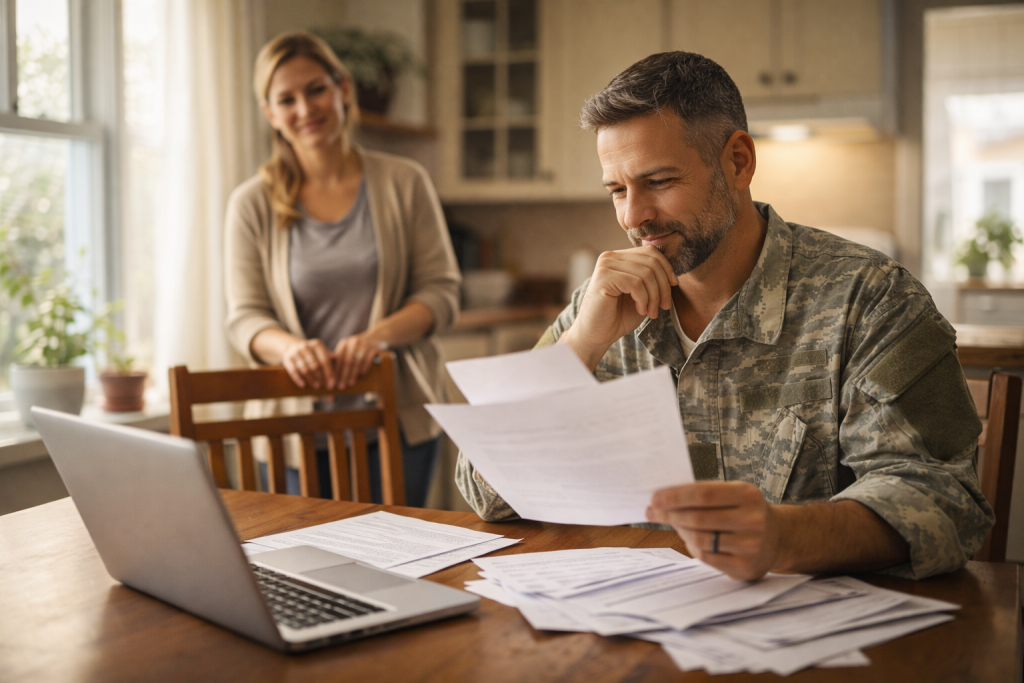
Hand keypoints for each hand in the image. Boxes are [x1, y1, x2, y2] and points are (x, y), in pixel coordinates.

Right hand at [281, 338, 334, 388]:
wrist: (292, 346)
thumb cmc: (313, 354)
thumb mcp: (323, 354)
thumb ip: (332, 364)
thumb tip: (341, 381)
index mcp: (317, 345)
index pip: (325, 360)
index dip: (329, 373)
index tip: (332, 384)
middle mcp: (306, 346)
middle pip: (315, 365)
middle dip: (321, 377)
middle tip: (325, 387)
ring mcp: (295, 352)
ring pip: (304, 368)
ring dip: (311, 379)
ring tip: (317, 387)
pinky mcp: (287, 358)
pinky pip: (293, 370)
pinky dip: (298, 379)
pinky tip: (303, 385)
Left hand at [333, 334, 384, 389]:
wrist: (375, 338)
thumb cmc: (357, 349)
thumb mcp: (348, 350)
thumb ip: (340, 360)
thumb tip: (332, 378)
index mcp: (344, 343)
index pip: (338, 358)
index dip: (335, 371)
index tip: (333, 382)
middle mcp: (354, 342)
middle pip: (347, 361)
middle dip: (343, 375)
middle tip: (341, 386)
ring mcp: (365, 344)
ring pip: (357, 361)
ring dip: (353, 374)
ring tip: (350, 384)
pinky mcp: (375, 348)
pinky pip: (368, 360)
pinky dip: (364, 368)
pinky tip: (361, 376)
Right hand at [561, 246, 676, 369]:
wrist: (596, 335)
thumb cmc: (618, 316)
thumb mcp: (641, 294)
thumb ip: (652, 279)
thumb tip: (673, 272)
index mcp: (619, 257)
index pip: (650, 252)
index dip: (667, 269)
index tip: (674, 287)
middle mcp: (610, 257)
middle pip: (651, 262)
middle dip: (663, 286)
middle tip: (664, 306)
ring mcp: (605, 266)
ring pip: (646, 274)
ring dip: (654, 296)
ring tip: (651, 312)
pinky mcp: (603, 278)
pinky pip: (635, 284)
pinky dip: (644, 299)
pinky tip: (640, 310)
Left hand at [646, 481, 780, 580]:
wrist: (777, 538)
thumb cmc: (743, 512)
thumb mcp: (732, 495)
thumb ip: (703, 495)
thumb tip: (663, 499)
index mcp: (747, 495)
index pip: (703, 494)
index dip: (676, 496)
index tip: (654, 498)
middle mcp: (752, 520)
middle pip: (698, 518)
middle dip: (669, 514)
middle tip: (651, 512)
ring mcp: (750, 545)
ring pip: (700, 539)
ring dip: (680, 530)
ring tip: (672, 523)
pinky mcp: (744, 566)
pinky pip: (707, 557)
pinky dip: (693, 547)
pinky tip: (689, 539)